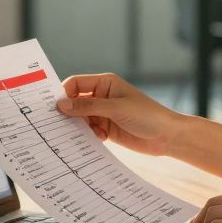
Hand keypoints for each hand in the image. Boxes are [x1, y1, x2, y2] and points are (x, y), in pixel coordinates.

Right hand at [57, 73, 183, 156]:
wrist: (167, 136)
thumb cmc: (147, 115)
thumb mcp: (116, 108)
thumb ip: (88, 106)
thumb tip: (61, 104)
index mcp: (105, 83)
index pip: (76, 84)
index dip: (64, 93)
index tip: (54, 108)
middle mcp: (102, 96)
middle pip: (75, 102)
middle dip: (69, 113)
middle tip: (59, 125)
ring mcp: (104, 113)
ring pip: (81, 118)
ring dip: (80, 127)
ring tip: (84, 134)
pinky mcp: (107, 129)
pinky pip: (89, 131)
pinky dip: (89, 136)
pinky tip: (100, 139)